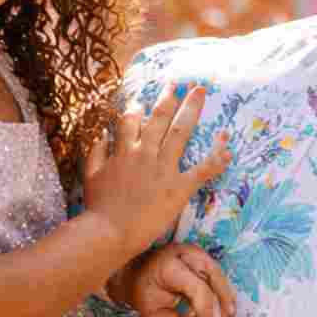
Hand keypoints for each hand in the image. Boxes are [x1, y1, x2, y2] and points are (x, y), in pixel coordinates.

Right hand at [82, 85, 229, 259]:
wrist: (110, 231)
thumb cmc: (99, 207)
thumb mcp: (90, 175)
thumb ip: (95, 152)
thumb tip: (101, 134)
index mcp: (124, 151)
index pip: (131, 120)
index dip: (138, 109)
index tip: (143, 100)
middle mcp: (145, 153)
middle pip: (160, 118)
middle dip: (171, 98)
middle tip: (180, 84)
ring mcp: (164, 168)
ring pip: (181, 132)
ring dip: (192, 110)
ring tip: (200, 92)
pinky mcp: (179, 187)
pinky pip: (202, 169)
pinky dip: (216, 158)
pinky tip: (227, 149)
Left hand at [107, 244, 237, 316]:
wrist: (132, 269)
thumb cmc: (140, 288)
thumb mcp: (152, 309)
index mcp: (171, 266)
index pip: (200, 291)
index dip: (207, 315)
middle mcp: (186, 254)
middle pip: (215, 278)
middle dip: (222, 304)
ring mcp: (194, 252)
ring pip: (218, 274)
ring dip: (225, 298)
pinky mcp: (198, 256)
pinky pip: (214, 274)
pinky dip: (219, 292)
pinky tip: (223, 309)